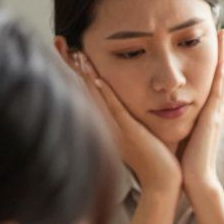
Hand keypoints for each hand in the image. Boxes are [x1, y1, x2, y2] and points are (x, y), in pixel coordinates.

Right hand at [70, 52, 179, 193]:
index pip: (87, 90)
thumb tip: (127, 104)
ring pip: (95, 95)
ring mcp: (115, 128)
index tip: (69, 48)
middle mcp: (106, 124)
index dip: (76, 69)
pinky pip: (114, 109)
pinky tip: (97, 78)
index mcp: (107, 123)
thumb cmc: (157, 160)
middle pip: (83, 88)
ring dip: (84, 73)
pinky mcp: (129, 132)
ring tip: (75, 51)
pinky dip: (105, 93)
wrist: (163, 183)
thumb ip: (130, 118)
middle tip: (59, 40)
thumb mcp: (138, 134)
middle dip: (70, 64)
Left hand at [180, 28, 223, 195]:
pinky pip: (218, 89)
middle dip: (219, 51)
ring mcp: (214, 112)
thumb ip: (175, 123)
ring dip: (223, 54)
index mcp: (201, 113)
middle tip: (221, 28)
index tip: (208, 42)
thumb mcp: (179, 136)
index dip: (209, 62)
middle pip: (217, 73)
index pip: (206, 82)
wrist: (193, 181)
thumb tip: (162, 114)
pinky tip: (222, 56)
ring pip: (220, 76)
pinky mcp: (212, 117)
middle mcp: (210, 109)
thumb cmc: (182, 163)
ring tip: (223, 32)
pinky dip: (221, 72)